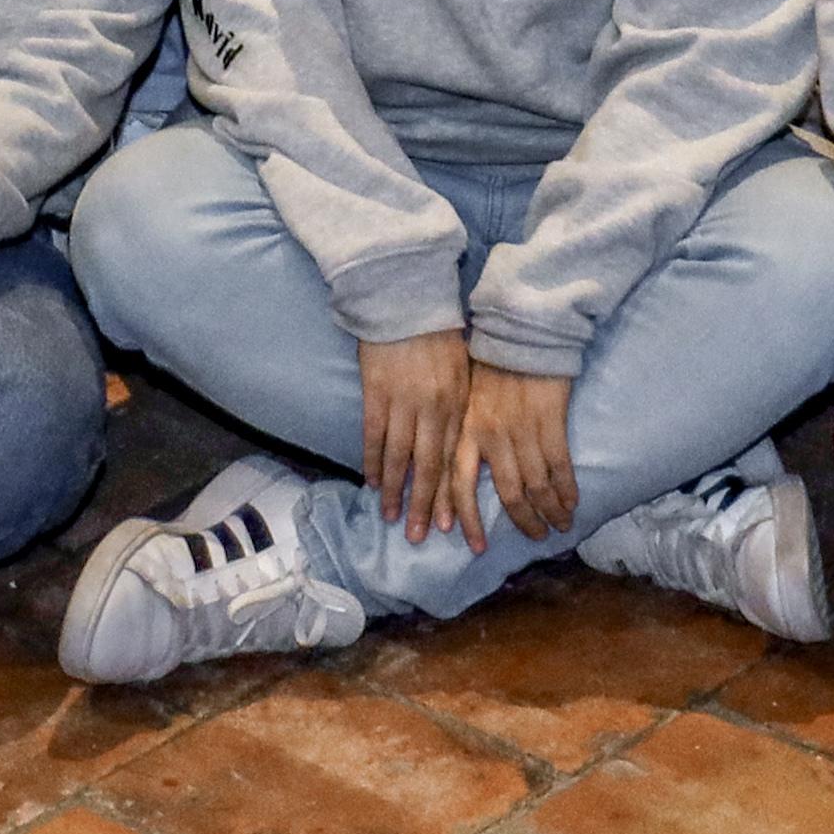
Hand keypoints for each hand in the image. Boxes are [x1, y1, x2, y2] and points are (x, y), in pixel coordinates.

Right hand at [356, 328, 473, 540]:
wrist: (405, 296)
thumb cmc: (437, 330)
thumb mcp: (461, 367)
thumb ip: (459, 402)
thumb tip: (456, 438)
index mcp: (457, 402)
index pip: (453, 458)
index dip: (449, 493)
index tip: (449, 524)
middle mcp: (432, 408)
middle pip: (429, 466)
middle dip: (424, 504)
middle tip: (420, 537)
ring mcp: (402, 401)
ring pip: (400, 457)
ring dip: (395, 491)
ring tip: (392, 518)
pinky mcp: (375, 391)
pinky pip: (373, 435)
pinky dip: (373, 461)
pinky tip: (372, 483)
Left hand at [452, 363, 579, 544]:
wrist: (521, 333)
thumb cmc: (490, 366)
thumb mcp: (464, 402)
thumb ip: (463, 437)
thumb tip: (456, 475)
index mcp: (466, 432)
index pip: (460, 487)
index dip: (468, 520)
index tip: (476, 547)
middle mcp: (492, 437)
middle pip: (508, 495)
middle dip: (524, 522)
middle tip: (536, 538)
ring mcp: (523, 431)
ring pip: (537, 486)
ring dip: (550, 511)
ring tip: (560, 525)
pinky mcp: (551, 422)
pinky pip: (560, 467)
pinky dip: (567, 490)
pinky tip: (572, 503)